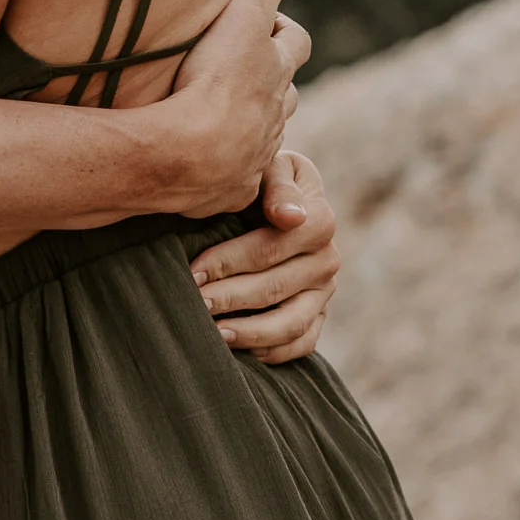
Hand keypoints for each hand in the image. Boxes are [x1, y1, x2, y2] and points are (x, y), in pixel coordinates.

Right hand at [146, 0, 309, 215]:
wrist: (189, 154)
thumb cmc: (215, 81)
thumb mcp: (244, 15)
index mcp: (276, 72)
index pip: (294, 43)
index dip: (282, 30)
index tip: (259, 23)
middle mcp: (274, 115)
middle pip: (285, 93)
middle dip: (269, 81)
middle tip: (239, 70)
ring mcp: (255, 154)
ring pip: (264, 134)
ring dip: (250, 123)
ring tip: (220, 115)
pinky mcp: (232, 188)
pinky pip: (238, 178)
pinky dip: (229, 168)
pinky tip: (208, 165)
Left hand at [190, 152, 338, 364]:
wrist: (279, 200)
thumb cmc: (265, 181)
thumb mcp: (273, 167)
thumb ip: (279, 184)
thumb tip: (290, 217)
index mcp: (319, 220)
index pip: (269, 247)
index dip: (228, 262)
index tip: (192, 271)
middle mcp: (327, 260)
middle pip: (274, 288)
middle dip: (228, 298)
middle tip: (193, 305)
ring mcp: (325, 292)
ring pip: (290, 324)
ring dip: (249, 333)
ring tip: (213, 336)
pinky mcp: (319, 316)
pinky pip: (301, 343)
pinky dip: (271, 352)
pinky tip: (237, 349)